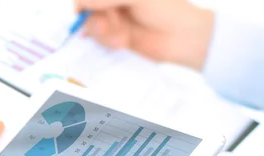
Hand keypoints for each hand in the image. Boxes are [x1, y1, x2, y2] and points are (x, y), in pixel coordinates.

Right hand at [76, 0, 214, 68]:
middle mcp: (116, 0)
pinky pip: (98, 38)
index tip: (85, 9)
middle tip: (109, 26)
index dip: (85, 1)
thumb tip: (79, 5)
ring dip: (104, 32)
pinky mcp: (115, 35)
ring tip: (122, 37)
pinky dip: (108, 41)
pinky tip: (124, 42)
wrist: (184, 38)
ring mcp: (114, 16)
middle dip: (97, 17)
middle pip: (88, 6)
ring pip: (91, 23)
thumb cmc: (167, 9)